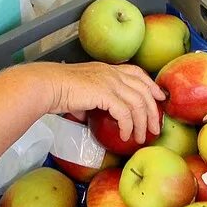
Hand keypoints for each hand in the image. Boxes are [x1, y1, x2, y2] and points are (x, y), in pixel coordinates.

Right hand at [46, 62, 164, 142]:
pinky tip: (125, 135)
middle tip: (155, 127)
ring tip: (140, 138)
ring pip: (138, 103)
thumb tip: (85, 113)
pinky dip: (128, 126)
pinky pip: (125, 113)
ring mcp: (110, 82)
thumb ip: (87, 101)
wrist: (47, 86)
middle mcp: (112, 73)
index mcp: (107, 69)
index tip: (159, 97)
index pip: (137, 73)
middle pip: (143, 90)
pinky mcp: (105, 94)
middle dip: (153, 110)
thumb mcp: (79, 92)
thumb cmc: (56, 89)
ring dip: (141, 123)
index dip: (151, 85)